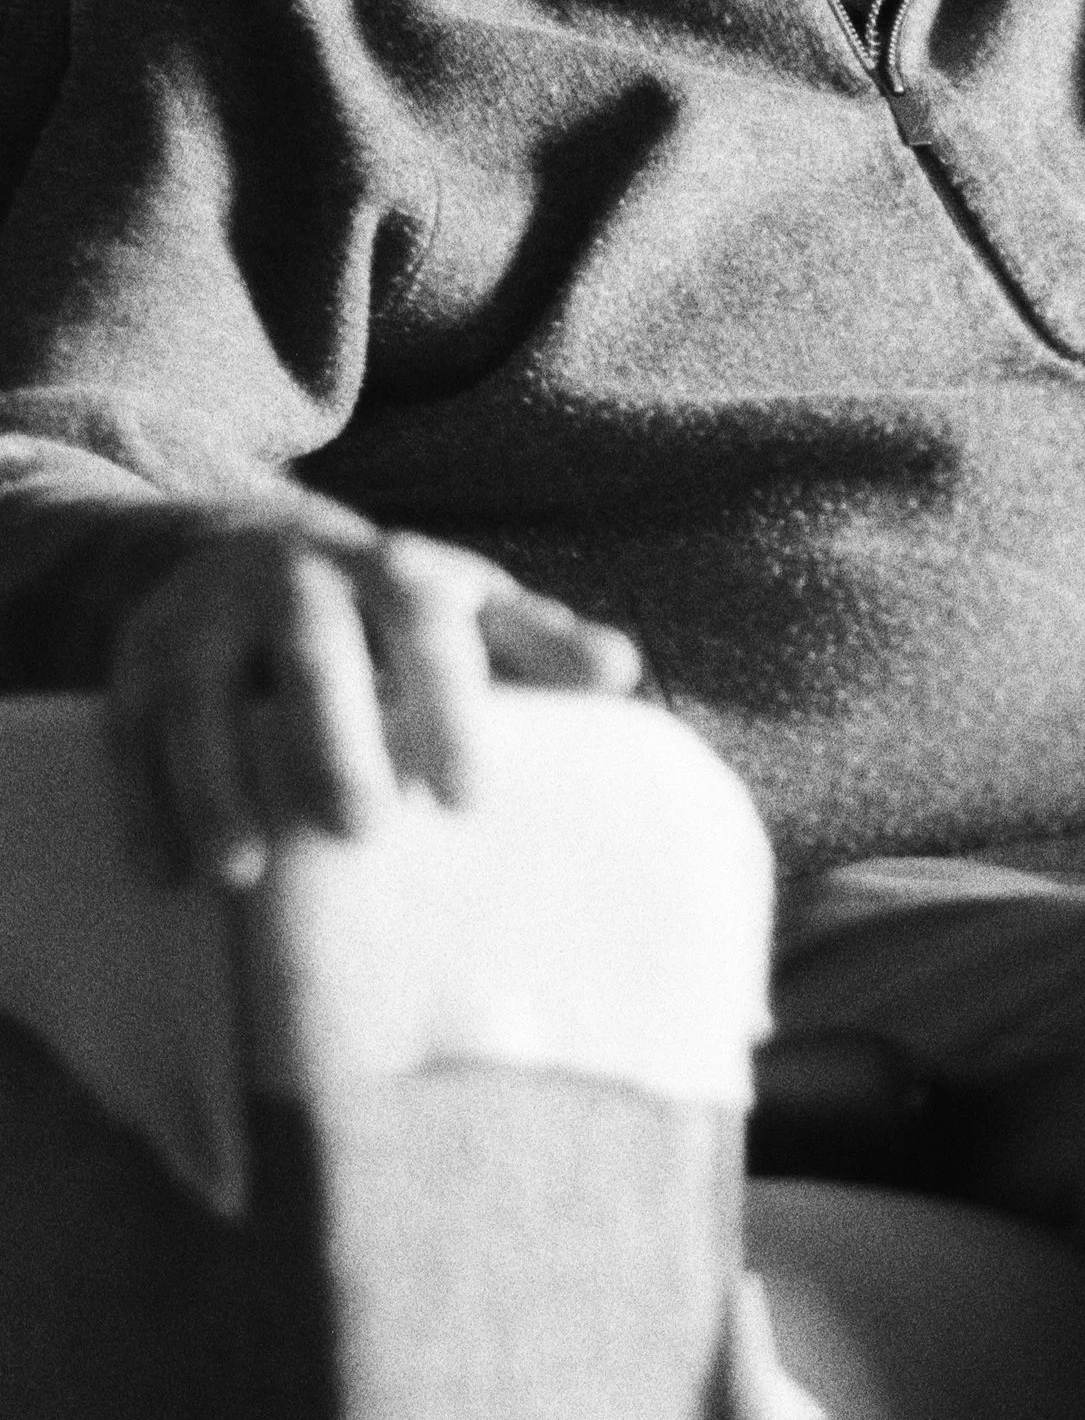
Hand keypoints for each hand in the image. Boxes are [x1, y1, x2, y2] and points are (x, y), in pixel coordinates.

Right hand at [106, 524, 643, 888]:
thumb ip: (536, 643)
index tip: (465, 800)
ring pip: (202, 694)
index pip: (425, 624)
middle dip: (332, 738)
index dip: (446, 704)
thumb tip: (621, 673)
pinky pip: (128, 730)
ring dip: (218, 783)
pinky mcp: (136, 660)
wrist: (228, 544)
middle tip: (361, 830)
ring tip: (243, 874)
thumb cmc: (381, 605)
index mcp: (391, 570)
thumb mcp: (460, 606)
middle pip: (312, 653)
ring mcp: (205, 618)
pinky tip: (161, 876)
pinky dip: (142, 801)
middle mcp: (294, 581)